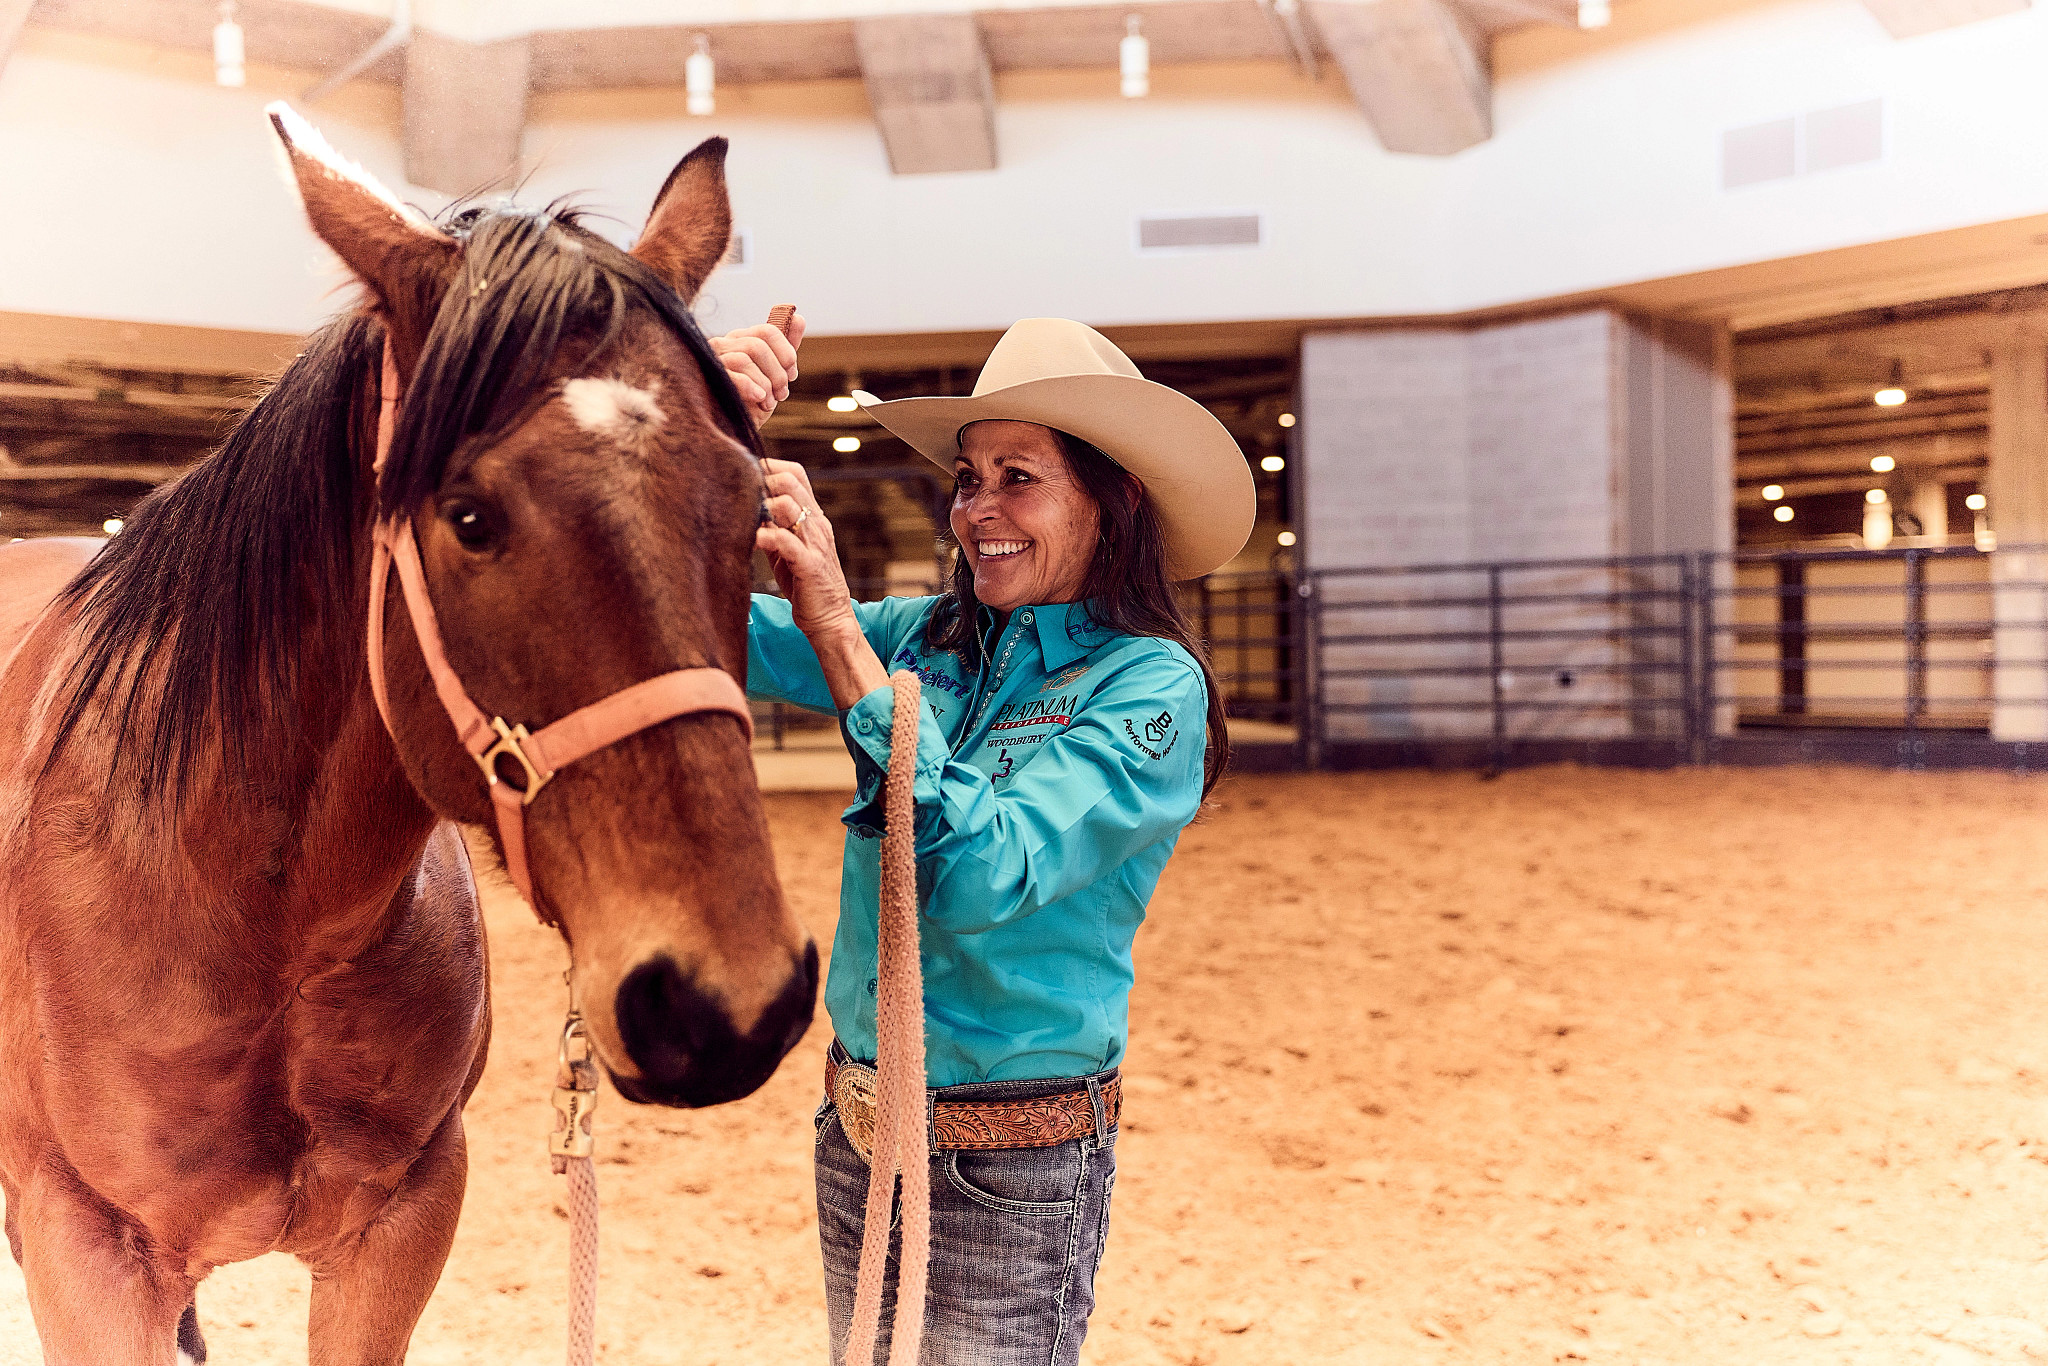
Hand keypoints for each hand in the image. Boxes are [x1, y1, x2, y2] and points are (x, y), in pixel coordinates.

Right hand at [712, 314, 805, 424]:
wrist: (731, 429)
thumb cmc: (751, 401)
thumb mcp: (773, 375)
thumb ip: (785, 348)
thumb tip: (798, 317)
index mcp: (740, 339)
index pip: (768, 331)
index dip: (786, 352)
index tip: (792, 375)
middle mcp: (723, 344)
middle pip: (758, 346)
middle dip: (777, 373)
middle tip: (782, 394)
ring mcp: (712, 360)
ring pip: (745, 359)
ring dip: (766, 384)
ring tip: (769, 402)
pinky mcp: (707, 379)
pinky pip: (732, 374)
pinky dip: (752, 387)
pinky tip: (759, 399)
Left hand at [754, 457, 886, 706]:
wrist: (831, 620)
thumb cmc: (805, 586)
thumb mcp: (787, 550)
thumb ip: (773, 527)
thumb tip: (746, 508)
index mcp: (812, 518)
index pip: (795, 474)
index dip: (770, 466)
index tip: (744, 472)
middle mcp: (816, 525)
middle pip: (790, 481)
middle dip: (760, 481)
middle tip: (737, 493)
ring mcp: (815, 543)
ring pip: (788, 505)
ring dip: (761, 505)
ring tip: (741, 515)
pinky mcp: (809, 565)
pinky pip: (785, 542)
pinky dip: (765, 536)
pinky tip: (749, 539)